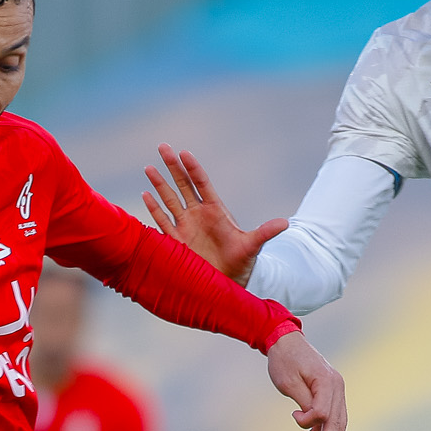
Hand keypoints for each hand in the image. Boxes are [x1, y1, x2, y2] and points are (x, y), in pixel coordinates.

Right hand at [141, 145, 287, 286]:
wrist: (228, 282)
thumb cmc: (242, 263)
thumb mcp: (253, 246)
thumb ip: (265, 233)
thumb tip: (285, 224)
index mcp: (215, 210)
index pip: (202, 183)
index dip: (193, 168)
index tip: (184, 153)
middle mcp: (198, 215)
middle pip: (183, 185)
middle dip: (173, 167)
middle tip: (163, 147)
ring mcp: (185, 227)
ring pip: (170, 200)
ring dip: (159, 185)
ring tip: (149, 167)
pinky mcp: (176, 242)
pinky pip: (162, 222)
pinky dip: (154, 209)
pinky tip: (145, 195)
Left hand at [266, 330, 346, 430]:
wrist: (286, 341)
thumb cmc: (284, 360)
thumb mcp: (289, 382)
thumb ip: (304, 402)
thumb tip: (313, 420)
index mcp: (327, 381)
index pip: (324, 412)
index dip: (308, 422)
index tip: (293, 415)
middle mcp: (337, 386)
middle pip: (337, 422)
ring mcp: (337, 390)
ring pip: (338, 423)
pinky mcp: (331, 394)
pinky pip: (331, 417)